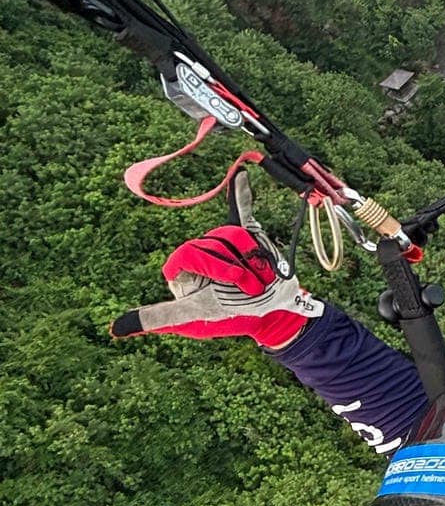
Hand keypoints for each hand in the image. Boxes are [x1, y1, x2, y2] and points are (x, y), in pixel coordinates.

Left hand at [111, 171, 323, 347]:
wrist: (269, 313)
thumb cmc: (230, 317)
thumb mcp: (192, 317)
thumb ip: (159, 317)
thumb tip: (114, 329)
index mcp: (181, 266)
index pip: (189, 252)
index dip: (213, 266)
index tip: (231, 282)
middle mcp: (201, 249)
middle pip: (215, 244)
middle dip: (237, 267)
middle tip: (250, 287)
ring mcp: (223, 240)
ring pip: (234, 235)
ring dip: (253, 258)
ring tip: (259, 278)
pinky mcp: (246, 233)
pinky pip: (241, 210)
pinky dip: (241, 194)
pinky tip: (241, 176)